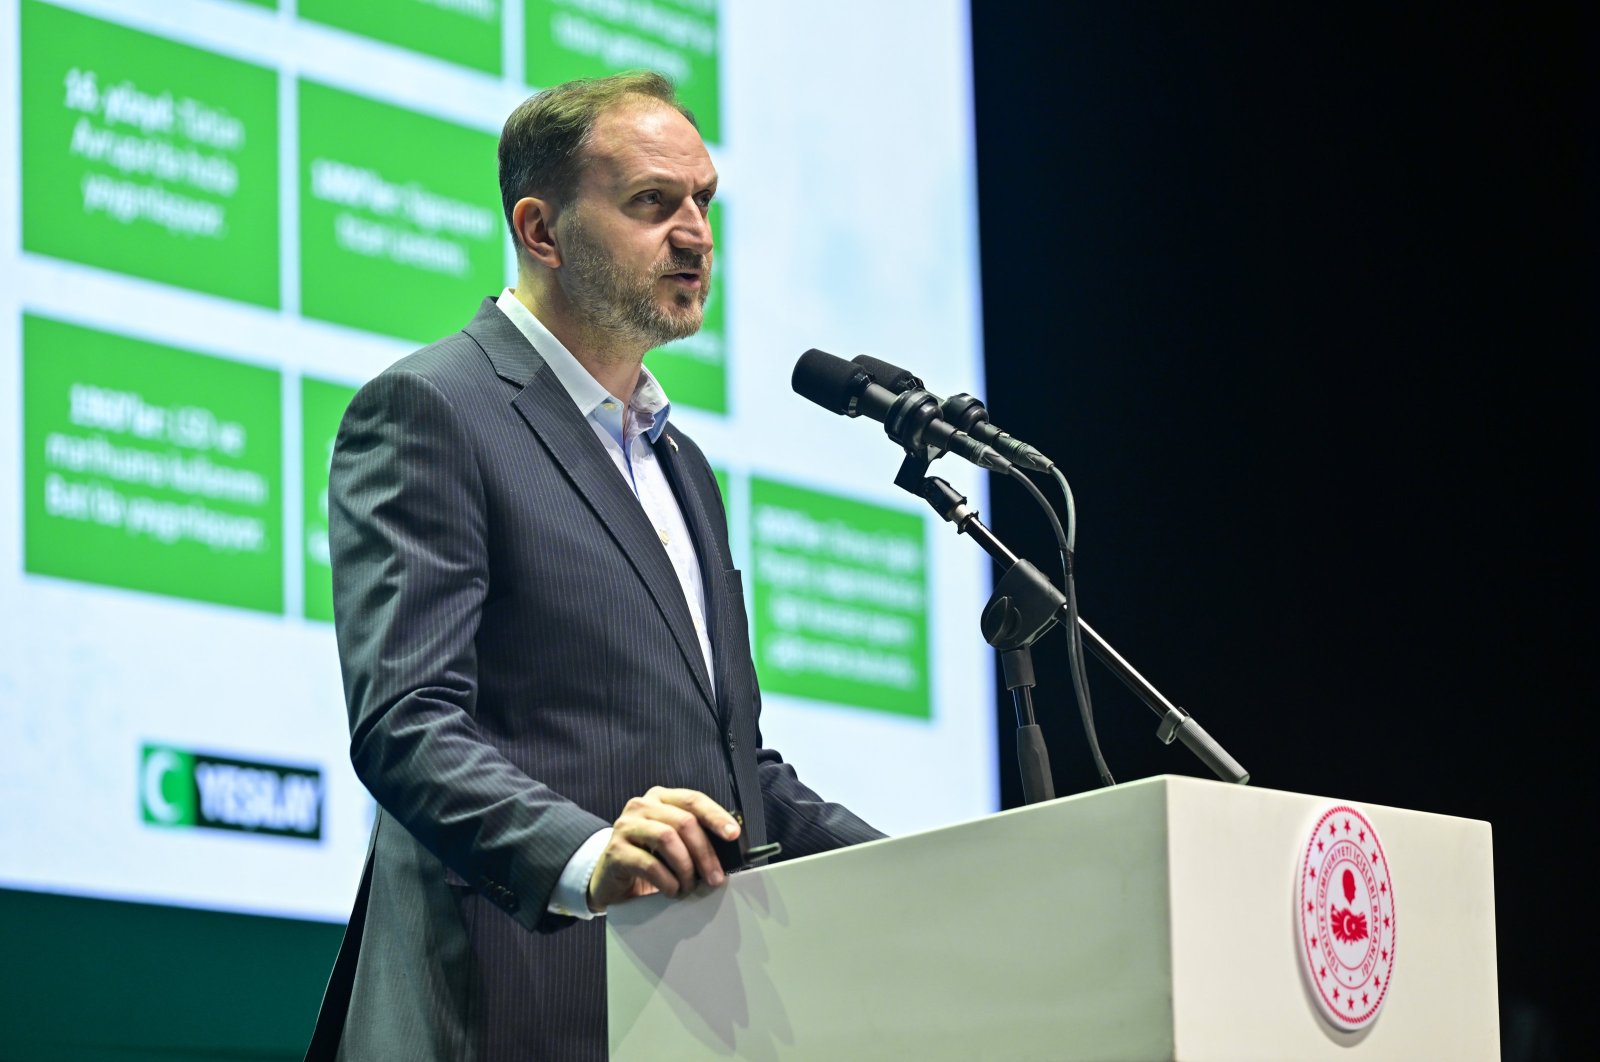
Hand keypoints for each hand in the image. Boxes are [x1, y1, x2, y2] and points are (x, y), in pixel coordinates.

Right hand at [587, 786, 740, 911]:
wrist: (610, 879)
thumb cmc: (648, 859)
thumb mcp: (673, 843)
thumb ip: (694, 837)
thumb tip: (728, 849)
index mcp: (660, 798)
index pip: (693, 800)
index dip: (716, 816)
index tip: (733, 835)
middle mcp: (641, 806)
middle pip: (684, 821)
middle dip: (704, 852)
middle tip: (714, 878)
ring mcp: (625, 826)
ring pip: (667, 837)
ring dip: (685, 867)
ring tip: (689, 886)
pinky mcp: (615, 850)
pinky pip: (649, 863)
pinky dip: (667, 881)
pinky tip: (672, 890)